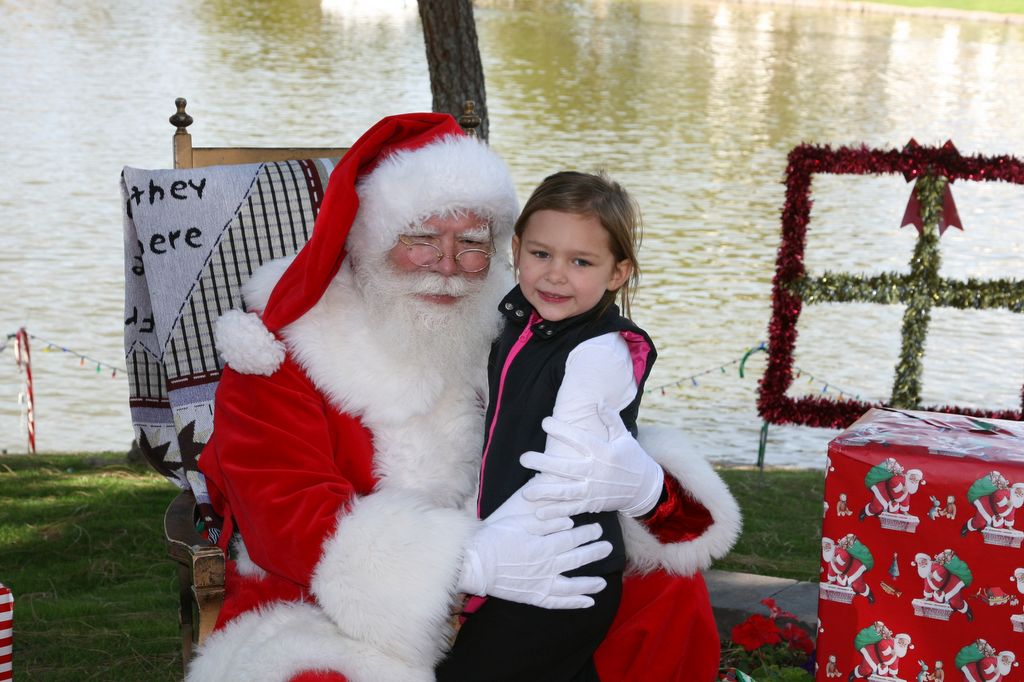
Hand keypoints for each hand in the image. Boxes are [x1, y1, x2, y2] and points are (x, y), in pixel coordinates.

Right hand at [457, 496, 611, 608]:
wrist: (474, 563)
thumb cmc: (494, 538)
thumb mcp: (519, 522)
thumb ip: (546, 522)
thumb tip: (569, 522)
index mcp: (544, 546)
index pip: (573, 538)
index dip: (588, 533)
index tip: (598, 529)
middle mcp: (547, 566)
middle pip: (577, 559)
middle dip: (595, 552)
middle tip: (607, 547)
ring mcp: (541, 584)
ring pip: (573, 585)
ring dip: (590, 583)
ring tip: (604, 582)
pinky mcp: (533, 596)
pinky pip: (558, 602)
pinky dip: (574, 603)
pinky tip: (588, 602)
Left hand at [520, 414, 663, 518]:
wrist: (644, 488)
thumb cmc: (632, 458)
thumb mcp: (624, 437)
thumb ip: (610, 419)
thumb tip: (598, 402)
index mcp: (603, 452)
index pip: (580, 439)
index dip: (562, 430)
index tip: (545, 422)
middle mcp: (596, 472)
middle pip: (566, 468)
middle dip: (544, 464)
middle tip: (523, 458)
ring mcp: (593, 490)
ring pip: (566, 492)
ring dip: (545, 492)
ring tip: (525, 492)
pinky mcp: (591, 504)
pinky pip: (571, 509)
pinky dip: (556, 512)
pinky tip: (539, 513)